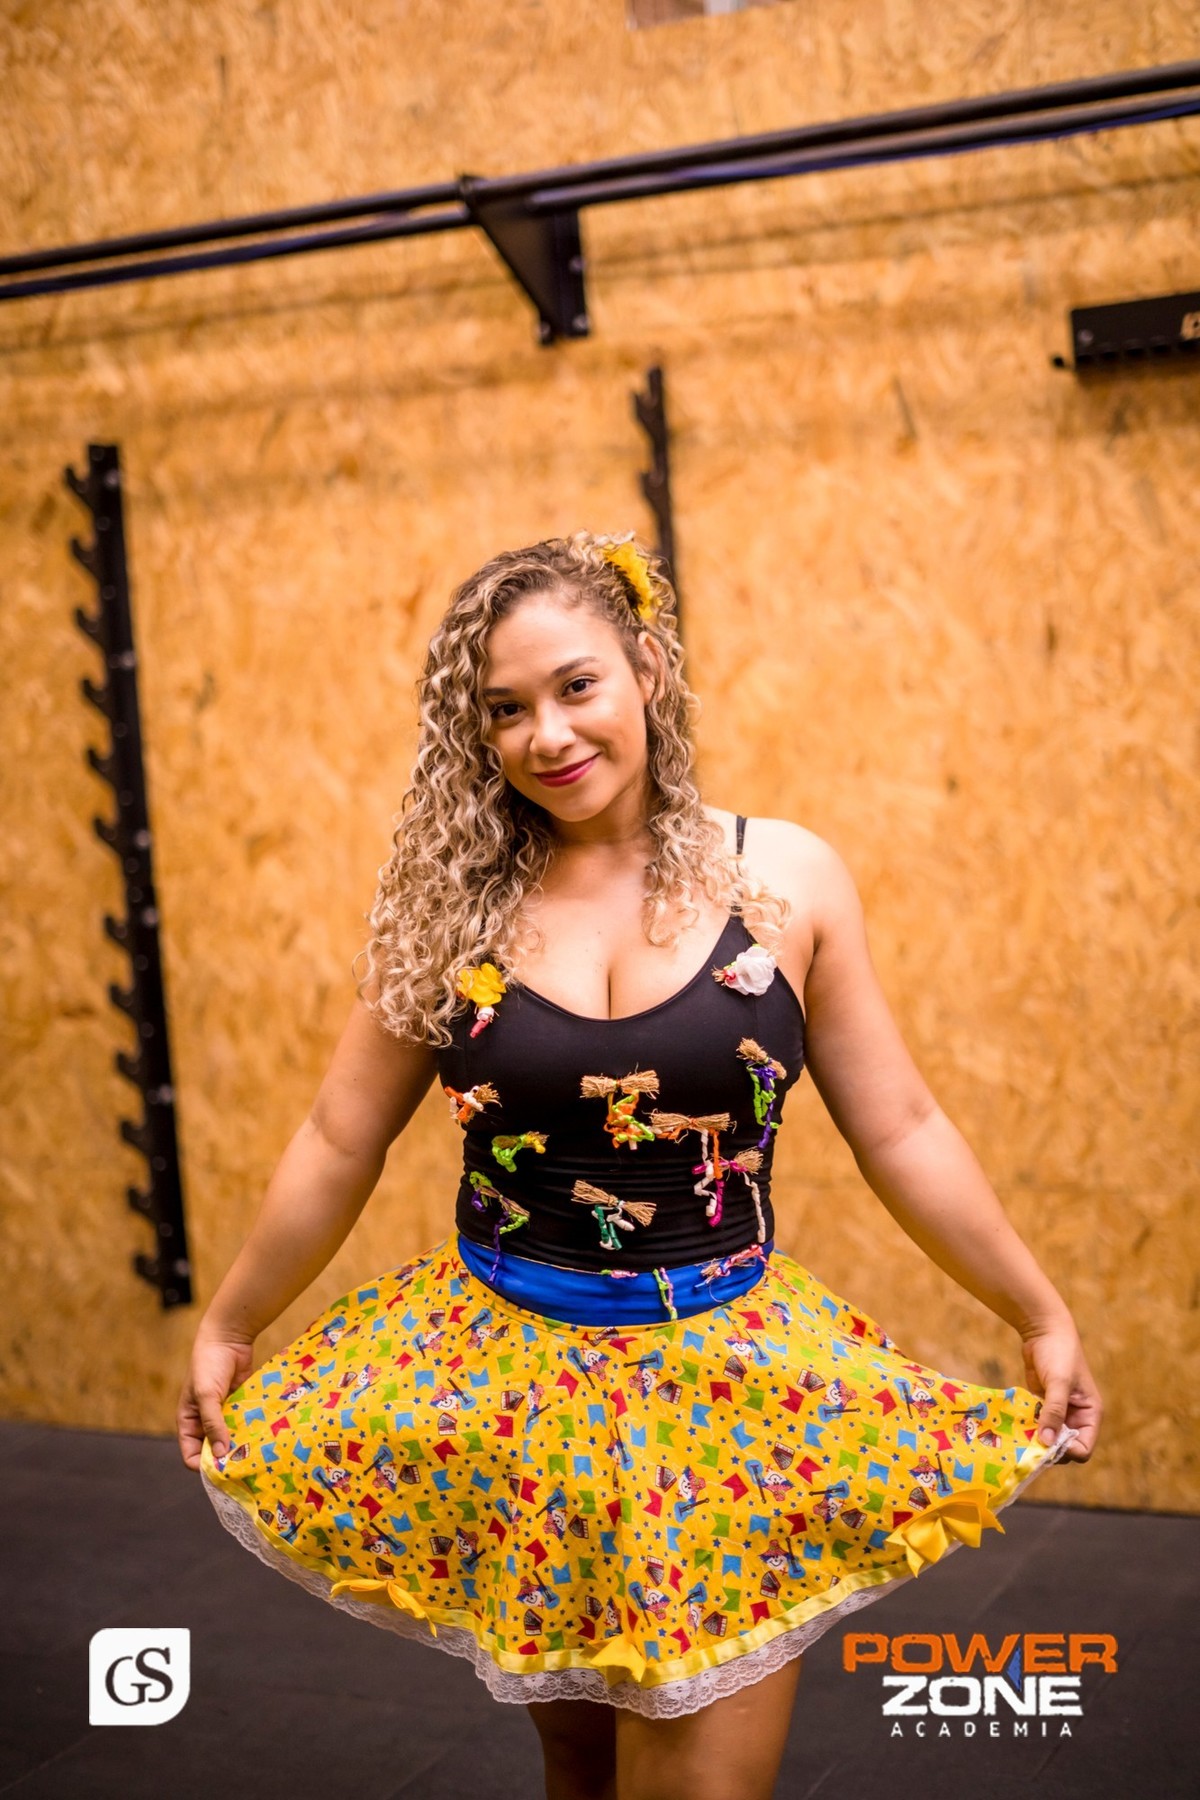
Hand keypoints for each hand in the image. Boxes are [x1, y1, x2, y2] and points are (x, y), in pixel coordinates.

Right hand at [177, 1328, 255, 1470]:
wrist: (228, 1338)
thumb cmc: (209, 1365)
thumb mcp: (207, 1395)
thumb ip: (212, 1423)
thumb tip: (219, 1454)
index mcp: (189, 1422)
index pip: (191, 1455)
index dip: (204, 1465)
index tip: (222, 1471)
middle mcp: (205, 1422)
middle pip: (213, 1450)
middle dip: (226, 1458)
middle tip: (245, 1467)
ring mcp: (224, 1415)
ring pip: (232, 1439)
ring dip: (242, 1446)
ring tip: (258, 1456)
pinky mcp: (240, 1407)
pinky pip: (245, 1425)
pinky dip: (252, 1431)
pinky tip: (265, 1439)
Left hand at [1018, 1317, 1101, 1463]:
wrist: (1044, 1331)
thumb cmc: (1058, 1354)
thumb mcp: (1058, 1382)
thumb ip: (1054, 1412)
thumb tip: (1047, 1442)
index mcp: (1090, 1415)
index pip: (1083, 1448)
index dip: (1067, 1452)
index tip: (1047, 1445)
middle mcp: (1076, 1417)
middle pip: (1064, 1447)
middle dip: (1048, 1448)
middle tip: (1028, 1445)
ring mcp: (1059, 1413)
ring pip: (1048, 1438)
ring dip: (1035, 1440)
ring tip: (1019, 1439)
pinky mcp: (1043, 1406)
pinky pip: (1036, 1425)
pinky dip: (1027, 1428)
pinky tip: (1014, 1428)